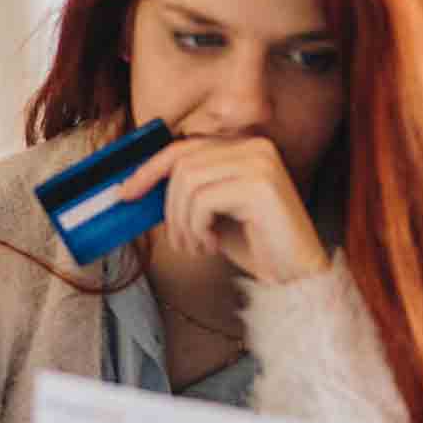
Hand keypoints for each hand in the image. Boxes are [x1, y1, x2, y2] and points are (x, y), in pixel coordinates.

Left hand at [114, 135, 328, 283]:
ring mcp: (260, 162)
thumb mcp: (213, 213)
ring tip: (196, 246)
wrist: (296, 276)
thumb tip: (141, 187)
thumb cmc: (257, 246)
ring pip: (188, 182)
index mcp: (246, 147)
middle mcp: (256, 147)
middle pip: (182, 163)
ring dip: (182, 222)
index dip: (149, 169)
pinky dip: (197, 228)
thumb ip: (188, 193)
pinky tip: (212, 245)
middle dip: (168, 207)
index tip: (126, 193)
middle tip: (178, 240)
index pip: (184, 147)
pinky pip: (203, 200)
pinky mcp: (261, 184)